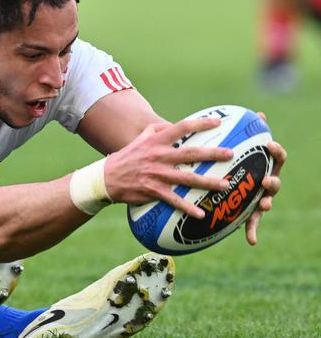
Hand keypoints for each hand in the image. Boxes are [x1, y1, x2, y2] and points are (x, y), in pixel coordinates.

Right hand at [105, 116, 233, 217]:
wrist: (107, 178)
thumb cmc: (127, 157)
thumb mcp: (140, 139)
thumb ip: (158, 130)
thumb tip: (175, 125)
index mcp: (156, 141)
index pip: (181, 127)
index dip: (200, 124)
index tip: (218, 122)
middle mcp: (158, 156)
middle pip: (191, 153)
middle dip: (213, 154)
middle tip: (230, 155)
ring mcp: (157, 174)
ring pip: (187, 178)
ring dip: (208, 182)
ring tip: (225, 185)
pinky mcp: (153, 191)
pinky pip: (174, 200)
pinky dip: (188, 208)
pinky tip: (201, 214)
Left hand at [244, 112, 286, 245]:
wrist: (227, 182)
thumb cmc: (236, 161)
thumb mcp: (239, 148)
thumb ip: (248, 134)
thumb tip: (259, 112)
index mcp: (266, 165)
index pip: (276, 157)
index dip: (276, 151)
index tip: (270, 145)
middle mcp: (266, 182)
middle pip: (275, 181)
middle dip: (273, 181)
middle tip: (266, 179)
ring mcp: (261, 199)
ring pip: (266, 202)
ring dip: (265, 204)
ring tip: (263, 205)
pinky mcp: (251, 214)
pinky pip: (252, 224)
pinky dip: (252, 232)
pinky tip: (250, 241)